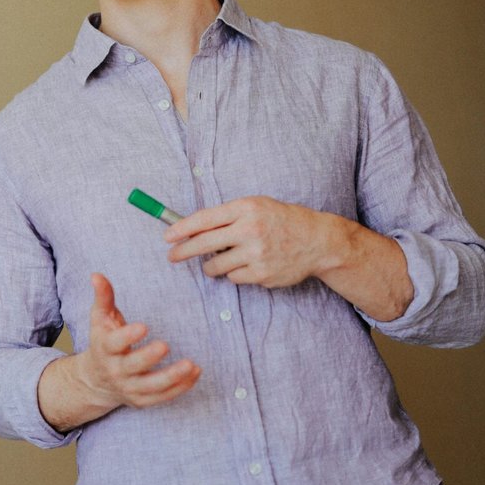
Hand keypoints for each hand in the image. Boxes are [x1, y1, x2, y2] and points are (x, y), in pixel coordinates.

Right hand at [76, 272, 199, 410]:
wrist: (96, 381)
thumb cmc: (103, 342)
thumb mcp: (99, 319)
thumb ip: (103, 297)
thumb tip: (96, 275)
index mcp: (105, 349)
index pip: (114, 344)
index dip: (127, 336)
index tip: (144, 326)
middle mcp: (115, 370)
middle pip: (132, 366)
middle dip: (148, 357)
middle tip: (165, 345)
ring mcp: (129, 388)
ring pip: (151, 386)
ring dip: (172, 377)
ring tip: (191, 365)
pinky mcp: (141, 400)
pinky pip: (162, 397)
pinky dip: (180, 387)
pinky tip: (195, 373)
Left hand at [164, 196, 337, 287]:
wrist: (317, 241)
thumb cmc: (280, 220)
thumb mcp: (255, 206)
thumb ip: (226, 215)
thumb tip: (190, 228)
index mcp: (246, 208)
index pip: (204, 219)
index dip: (181, 228)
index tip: (167, 236)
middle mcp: (250, 230)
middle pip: (203, 244)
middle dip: (183, 252)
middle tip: (172, 256)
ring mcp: (256, 254)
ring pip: (216, 265)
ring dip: (211, 265)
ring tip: (220, 259)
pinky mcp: (262, 274)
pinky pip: (233, 278)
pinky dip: (235, 273)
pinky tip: (249, 264)